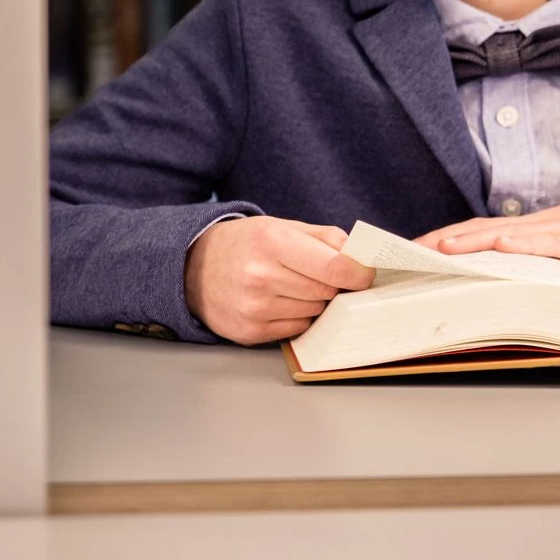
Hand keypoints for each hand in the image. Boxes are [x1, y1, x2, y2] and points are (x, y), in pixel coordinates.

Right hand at [183, 214, 373, 344]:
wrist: (194, 267)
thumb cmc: (248, 243)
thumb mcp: (283, 226)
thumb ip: (325, 238)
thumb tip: (361, 256)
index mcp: (273, 242)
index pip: (333, 268)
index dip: (358, 274)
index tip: (365, 275)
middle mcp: (261, 276)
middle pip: (326, 291)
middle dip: (332, 285)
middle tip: (320, 275)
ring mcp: (254, 308)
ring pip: (314, 312)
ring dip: (313, 301)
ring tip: (291, 286)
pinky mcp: (249, 333)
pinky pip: (297, 329)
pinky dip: (297, 317)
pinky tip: (279, 302)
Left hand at [413, 185, 559, 267]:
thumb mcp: (554, 253)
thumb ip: (526, 264)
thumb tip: (491, 288)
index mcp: (522, 234)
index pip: (473, 234)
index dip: (441, 240)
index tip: (407, 251)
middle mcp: (529, 228)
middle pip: (477, 230)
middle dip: (441, 240)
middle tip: (407, 251)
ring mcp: (551, 231)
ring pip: (505, 234)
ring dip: (471, 240)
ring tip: (441, 247)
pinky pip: (546, 241)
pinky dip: (522, 242)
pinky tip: (502, 244)